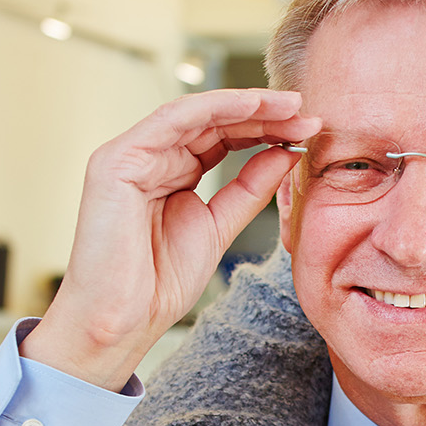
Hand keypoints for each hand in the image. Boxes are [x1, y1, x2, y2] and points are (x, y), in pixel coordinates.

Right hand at [22, 89, 320, 390]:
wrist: (122, 320)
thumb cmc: (159, 284)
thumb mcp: (220, 226)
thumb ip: (250, 188)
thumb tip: (287, 151)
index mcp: (170, 172)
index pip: (222, 137)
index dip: (265, 129)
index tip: (309, 128)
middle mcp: (148, 157)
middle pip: (212, 122)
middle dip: (263, 114)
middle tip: (307, 111)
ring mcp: (130, 155)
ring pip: (196, 114)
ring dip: (245, 105)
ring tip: (288, 105)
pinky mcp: (117, 160)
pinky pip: (171, 120)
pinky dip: (213, 107)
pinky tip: (251, 105)